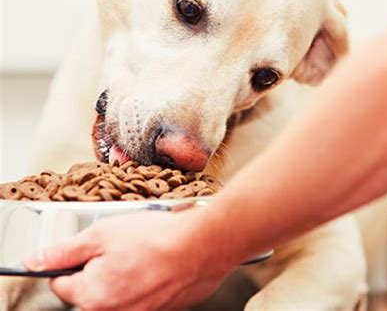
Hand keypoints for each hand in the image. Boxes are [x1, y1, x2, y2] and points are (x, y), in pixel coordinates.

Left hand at [24, 209, 233, 309]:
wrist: (203, 246)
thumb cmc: (157, 238)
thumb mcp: (102, 233)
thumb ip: (64, 251)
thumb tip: (34, 261)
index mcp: (93, 296)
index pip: (61, 282)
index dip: (73, 258)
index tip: (88, 245)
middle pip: (92, 289)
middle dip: (101, 266)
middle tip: (122, 243)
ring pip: (119, 291)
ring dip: (125, 272)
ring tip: (144, 249)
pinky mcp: (161, 309)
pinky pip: (143, 295)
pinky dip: (146, 279)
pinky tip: (158, 260)